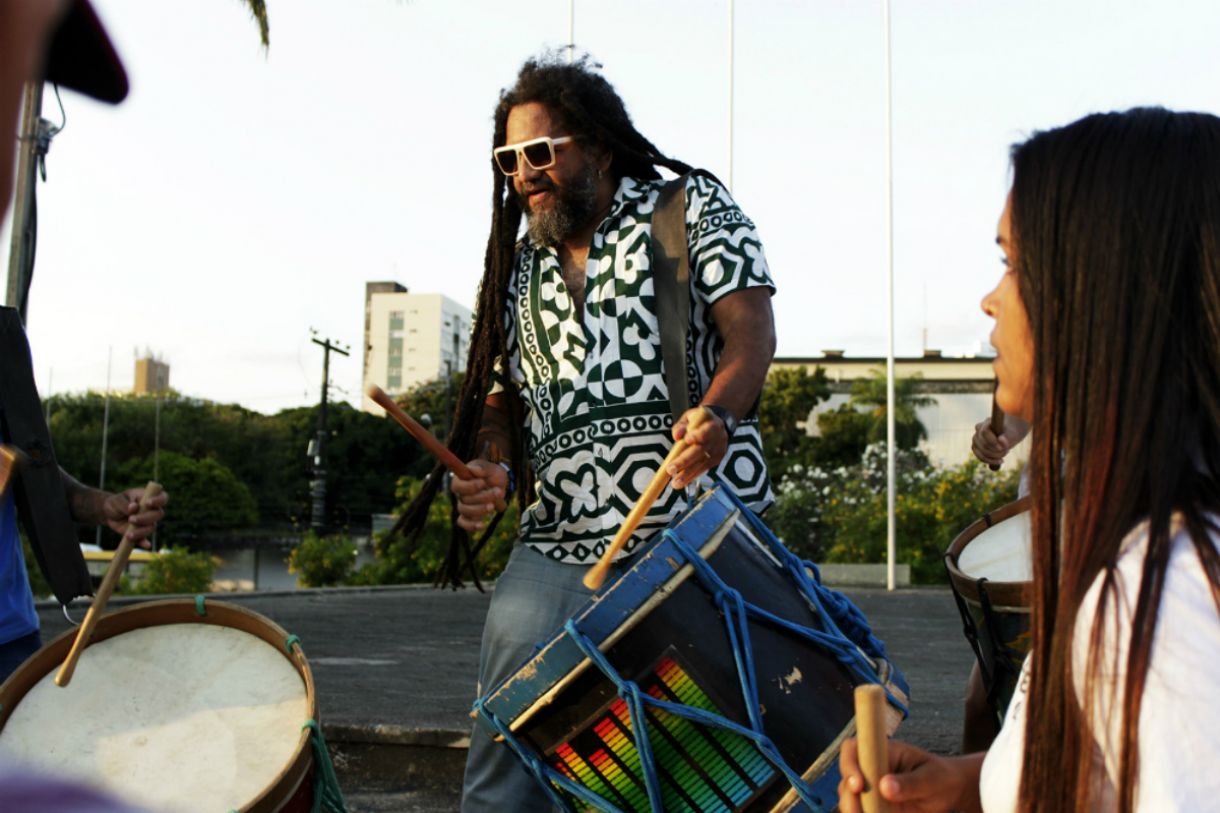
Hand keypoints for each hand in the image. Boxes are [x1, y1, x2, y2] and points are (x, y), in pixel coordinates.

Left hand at [101, 486, 167, 548]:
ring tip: (128, 534)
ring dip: (141, 531)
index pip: (162, 497)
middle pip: (158, 514)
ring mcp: (147, 522)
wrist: (108, 513)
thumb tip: (134, 507)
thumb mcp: (117, 500)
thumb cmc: (116, 502)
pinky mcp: (141, 533)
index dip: (159, 500)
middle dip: (146, 518)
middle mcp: (151, 510)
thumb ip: (125, 503)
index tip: (148, 503)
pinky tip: (146, 545)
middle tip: (131, 519)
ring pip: (152, 527)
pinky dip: (144, 542)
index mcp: (148, 498)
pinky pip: (144, 538)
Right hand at [451, 459, 508, 531]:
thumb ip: (484, 468)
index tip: (483, 483)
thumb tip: (474, 470)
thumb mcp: (492, 469)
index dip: (469, 486)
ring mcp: (464, 505)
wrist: (499, 486)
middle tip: (498, 491)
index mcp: (461, 479)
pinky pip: (463, 523)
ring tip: (493, 505)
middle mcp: (460, 493)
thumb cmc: (492, 475)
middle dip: (482, 497)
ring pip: (464, 511)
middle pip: (464, 499)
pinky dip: (471, 525)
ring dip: (480, 510)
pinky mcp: (469, 516)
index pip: (457, 486)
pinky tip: (482, 524)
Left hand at [668, 406, 729, 488]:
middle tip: (671, 469)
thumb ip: (682, 425)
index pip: (707, 429)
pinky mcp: (717, 459)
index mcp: (712, 422)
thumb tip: (677, 435)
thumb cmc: (699, 421)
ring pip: (702, 463)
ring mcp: (718, 449)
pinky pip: (704, 468)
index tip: (687, 440)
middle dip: (685, 461)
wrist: (719, 424)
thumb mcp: (690, 417)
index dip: (698, 435)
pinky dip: (692, 476)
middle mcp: (717, 436)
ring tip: (675, 483)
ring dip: (688, 474)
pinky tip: (683, 482)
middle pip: (700, 450)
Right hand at [838, 738, 982, 812]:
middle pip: (847, 778)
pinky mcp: (875, 805)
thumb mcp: (932, 778)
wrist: (951, 792)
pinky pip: (861, 812)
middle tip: (859, 812)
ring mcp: (871, 788)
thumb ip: (911, 783)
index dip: (849, 765)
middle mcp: (871, 768)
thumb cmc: (942, 777)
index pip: (852, 750)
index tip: (858, 785)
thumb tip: (885, 787)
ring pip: (849, 798)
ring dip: (853, 810)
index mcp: (881, 752)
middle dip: (849, 796)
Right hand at [971, 415, 1029, 466]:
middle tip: (1007, 451)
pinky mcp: (976, 447)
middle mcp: (978, 430)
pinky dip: (989, 460)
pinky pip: (979, 456)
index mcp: (987, 422)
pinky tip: (999, 461)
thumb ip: (1007, 436)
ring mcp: (976, 438)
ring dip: (993, 457)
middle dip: (995, 451)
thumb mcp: (1013, 434)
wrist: (1010, 433)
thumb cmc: (1012, 432)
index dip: (992, 441)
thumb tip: (1000, 440)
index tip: (1002, 448)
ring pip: (980, 451)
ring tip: (1004, 455)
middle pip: (982, 444)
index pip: (984, 432)